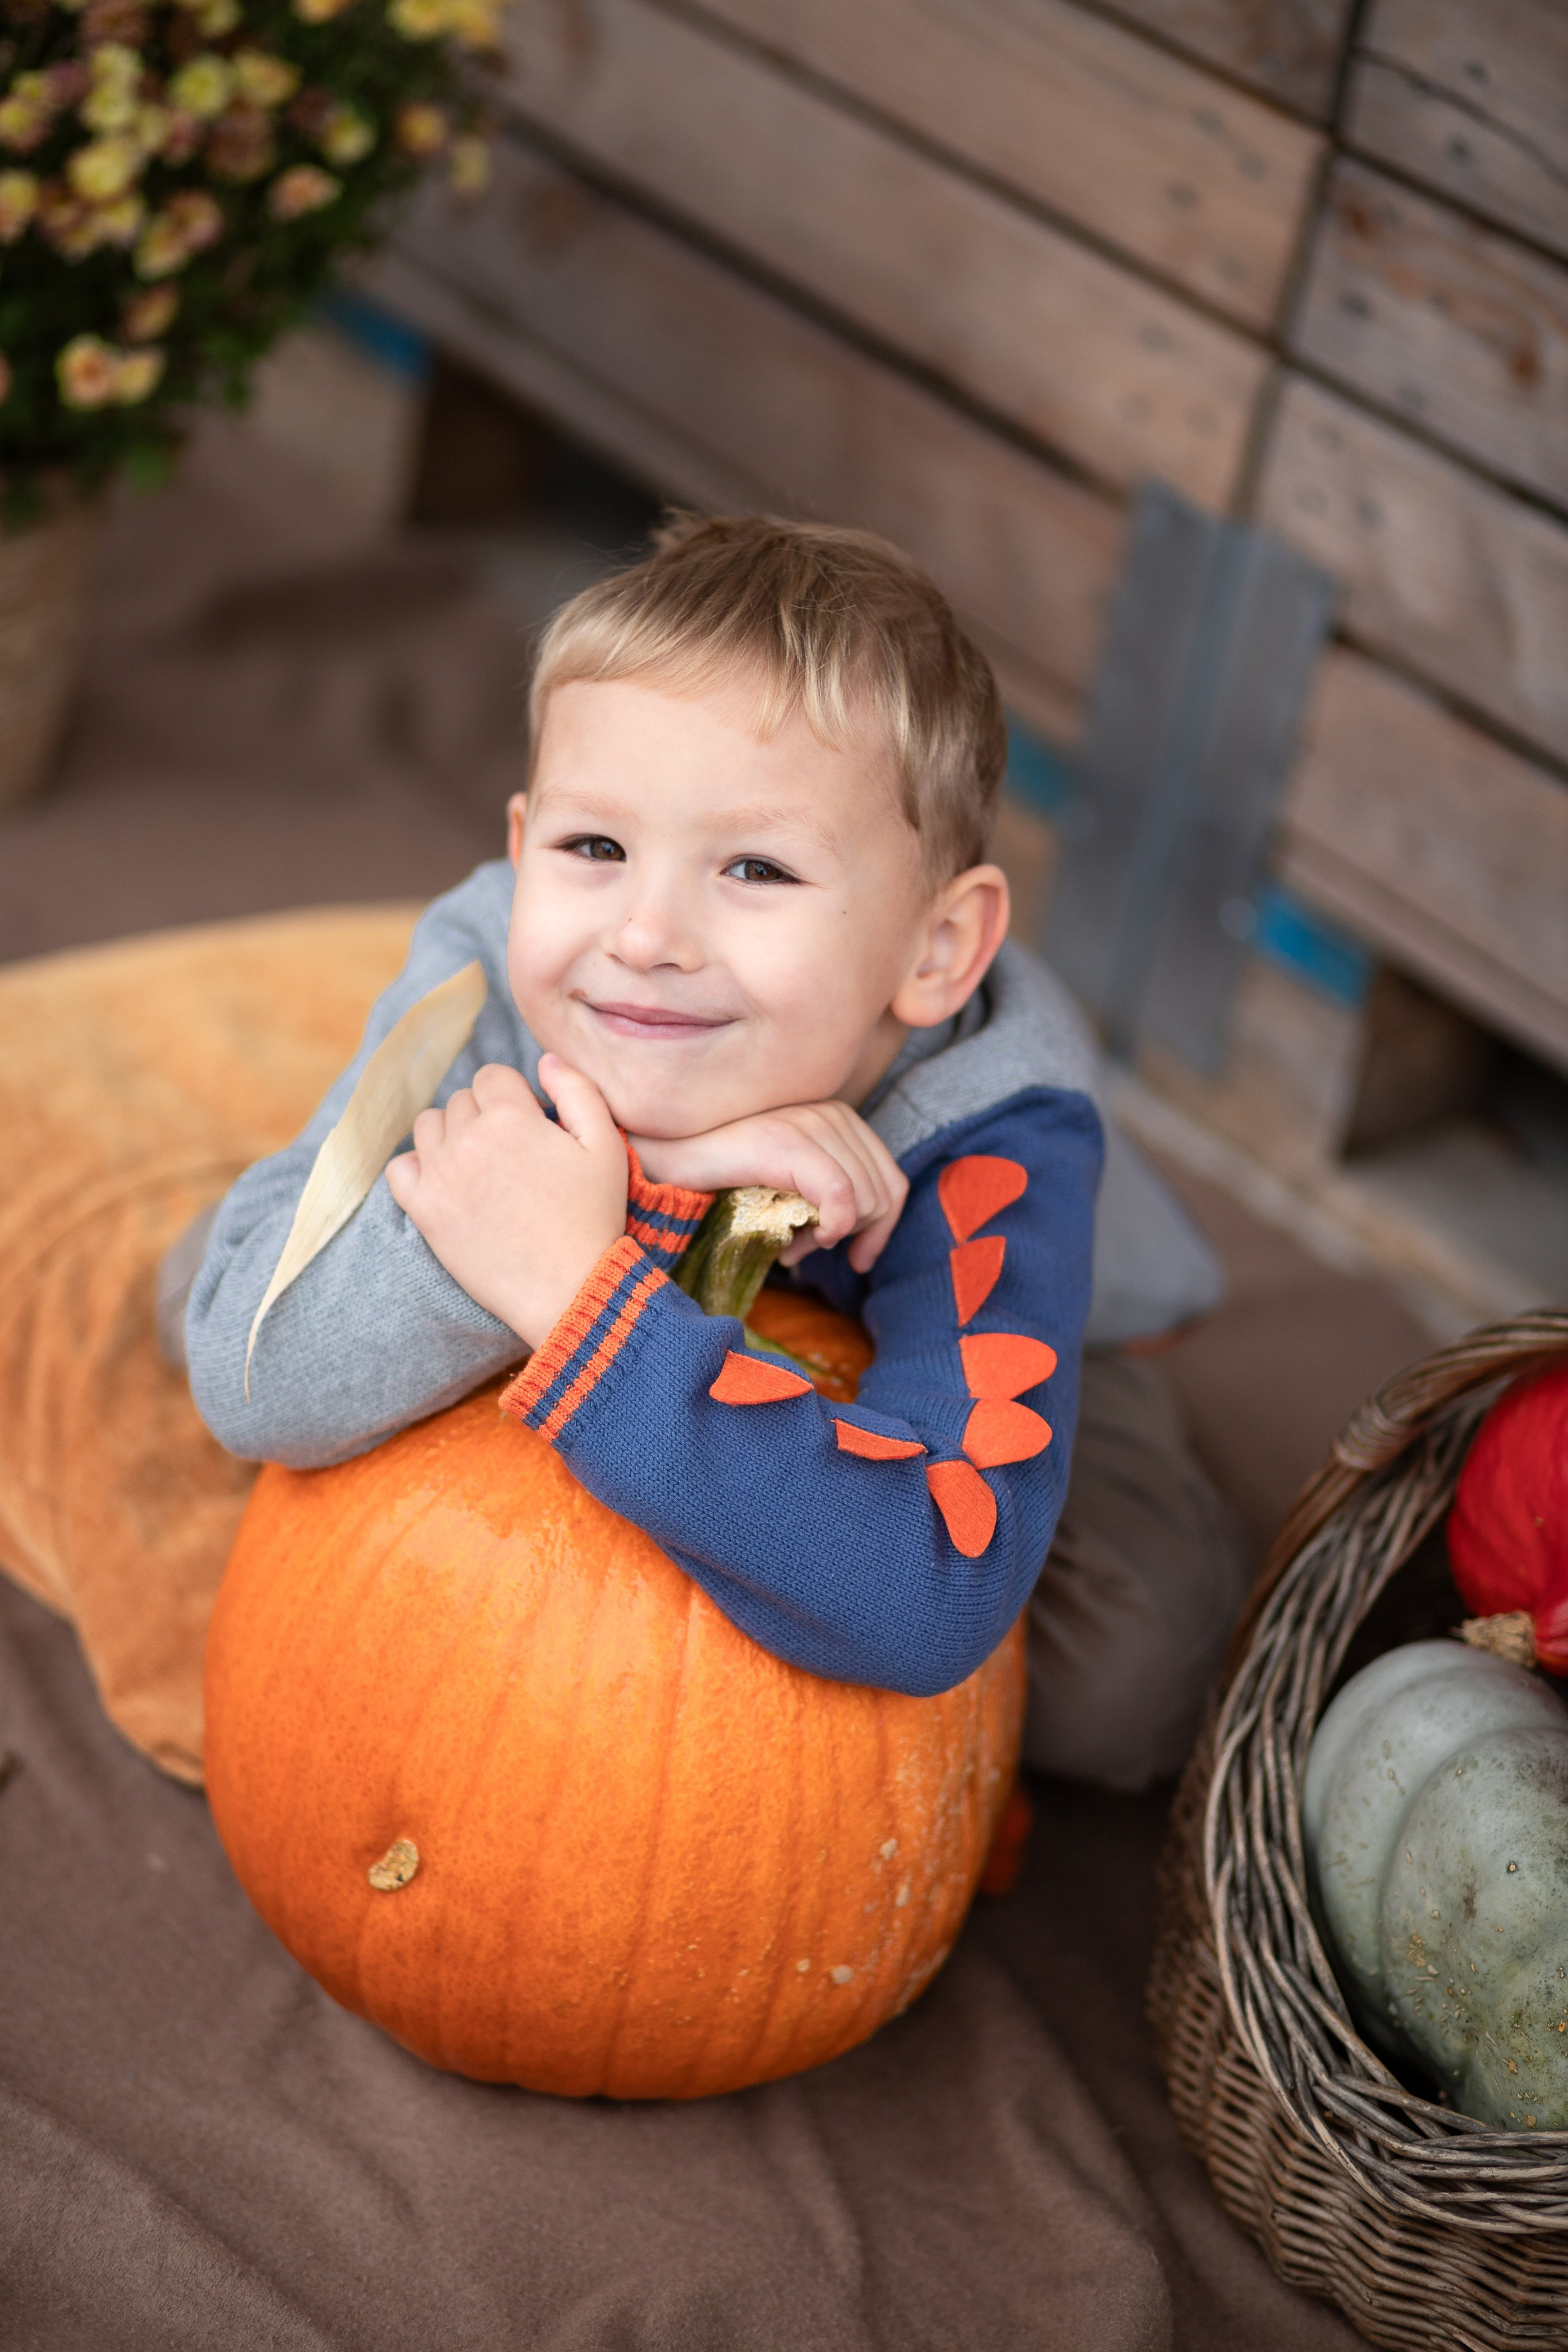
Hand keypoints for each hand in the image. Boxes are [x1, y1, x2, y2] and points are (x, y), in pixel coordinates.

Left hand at [385, 1055, 626, 1349]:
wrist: (570, 1289)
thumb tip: (545, 1060)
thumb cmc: (593, 1217)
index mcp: (513, 1117)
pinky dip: (417, 1168)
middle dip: (485, 1117)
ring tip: (481, 1167)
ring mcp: (441, 1175)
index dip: (513, 1097)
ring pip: (429, 1126)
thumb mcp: (605, 1146)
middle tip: (512, 1155)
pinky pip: (399, 1168)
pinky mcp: (425, 1210)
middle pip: (462, 1100)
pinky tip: (446, 1183)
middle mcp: (469, 1139)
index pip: (492, 1076)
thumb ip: (578, 1090)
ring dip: (451, 1136)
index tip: (530, 1126)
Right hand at [632, 1102, 907, 1273]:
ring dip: (834, 1236)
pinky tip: (802, 1241)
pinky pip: (841, 1197)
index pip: (891, 1179)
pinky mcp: (787, 1141)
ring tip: (794, 1246)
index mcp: (837, 1117)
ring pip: (865, 1197)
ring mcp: (809, 1122)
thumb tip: (865, 1244)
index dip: (883, 1228)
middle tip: (807, 1250)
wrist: (663, 1159)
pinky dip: (832, 1229)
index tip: (859, 1259)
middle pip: (883, 1192)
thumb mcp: (788, 1186)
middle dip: (855, 1236)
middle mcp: (829, 1111)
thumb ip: (827, 1196)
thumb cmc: (722, 1178)